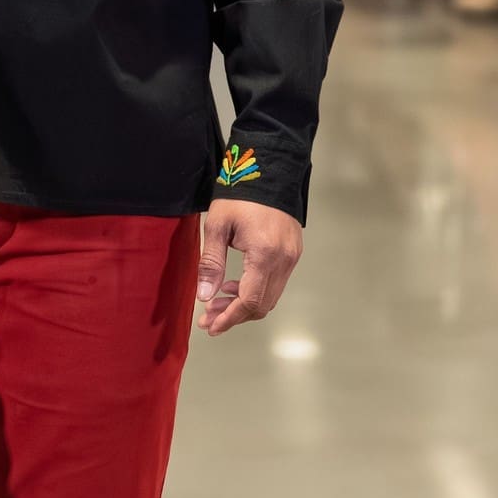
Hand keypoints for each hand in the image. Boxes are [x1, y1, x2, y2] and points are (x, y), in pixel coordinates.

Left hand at [196, 198, 302, 337]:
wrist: (268, 171)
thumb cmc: (240, 195)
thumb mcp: (217, 227)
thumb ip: (211, 264)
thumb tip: (205, 297)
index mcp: (265, 254)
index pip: (250, 301)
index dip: (229, 318)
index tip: (211, 327)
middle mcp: (284, 260)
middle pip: (262, 304)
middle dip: (234, 315)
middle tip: (208, 318)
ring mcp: (292, 257)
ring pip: (270, 296)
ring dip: (243, 303)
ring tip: (216, 300)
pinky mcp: (293, 252)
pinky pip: (275, 282)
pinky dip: (255, 289)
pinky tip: (233, 284)